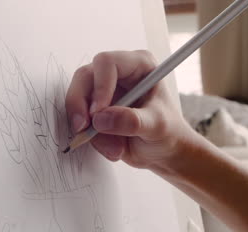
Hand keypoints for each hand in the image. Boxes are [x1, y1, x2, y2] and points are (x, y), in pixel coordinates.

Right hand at [65, 50, 199, 177]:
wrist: (164, 151)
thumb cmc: (169, 132)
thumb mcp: (157, 127)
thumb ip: (132, 121)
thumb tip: (101, 119)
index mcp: (138, 65)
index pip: (107, 63)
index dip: (99, 87)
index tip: (98, 112)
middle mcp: (118, 73)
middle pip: (84, 78)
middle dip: (81, 106)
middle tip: (84, 129)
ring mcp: (103, 91)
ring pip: (78, 101)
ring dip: (90, 130)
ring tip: (115, 148)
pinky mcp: (95, 110)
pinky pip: (79, 120)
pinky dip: (91, 138)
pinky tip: (112, 148)